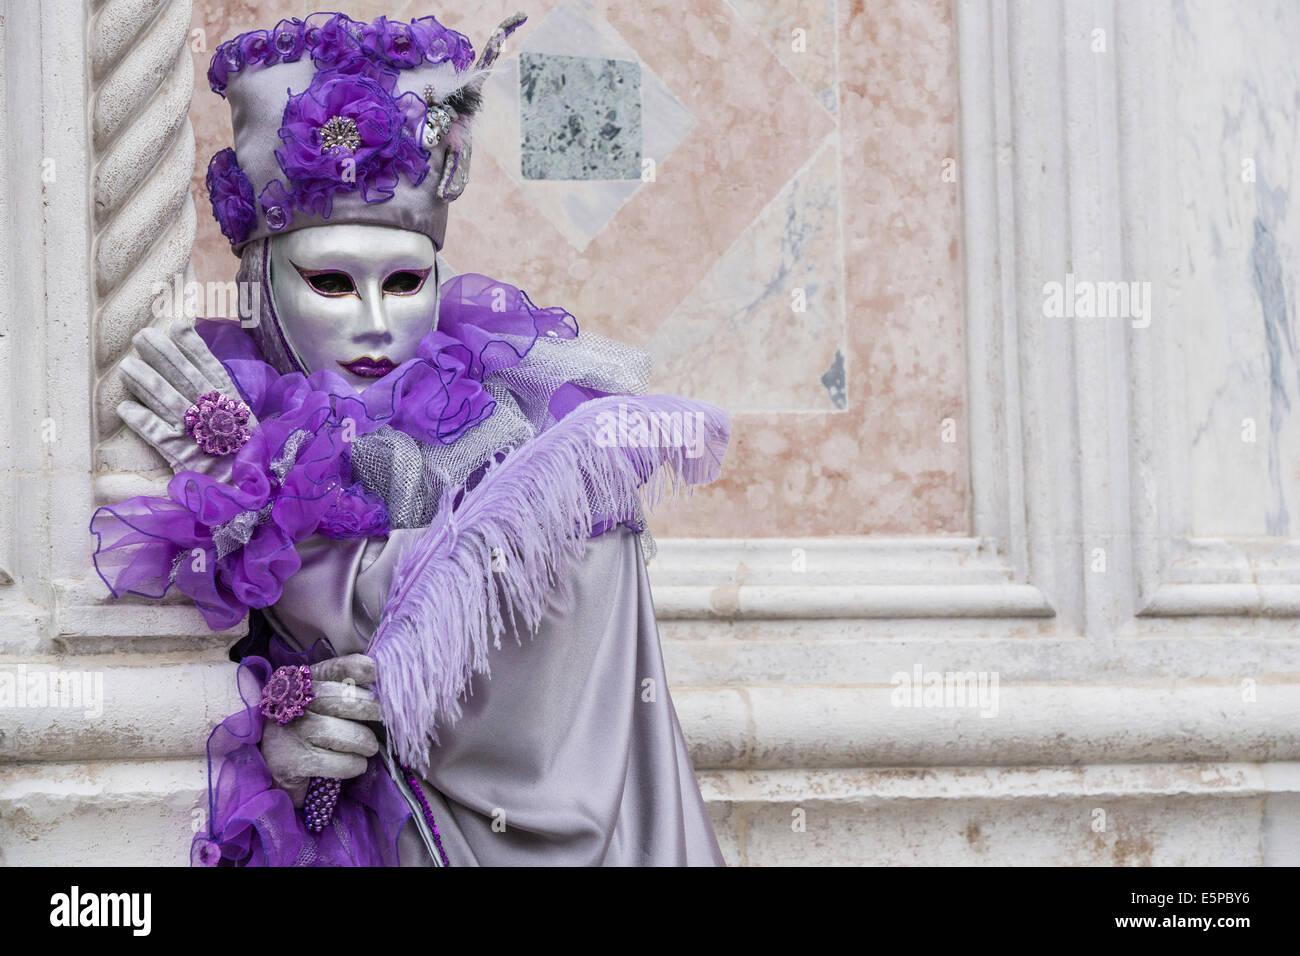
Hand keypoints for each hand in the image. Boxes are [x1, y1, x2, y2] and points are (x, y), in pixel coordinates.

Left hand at [117, 325, 255, 478]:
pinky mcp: (183, 457)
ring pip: (168, 401)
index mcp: (235, 406)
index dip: (193, 347)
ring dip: (145, 382)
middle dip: (163, 356)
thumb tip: (209, 384)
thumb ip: (229, 407)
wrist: (254, 496)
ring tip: (127, 366)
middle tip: (142, 337)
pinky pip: (158, 435)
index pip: (211, 369)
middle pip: (185, 379)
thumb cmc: (250, 461)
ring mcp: (199, 435)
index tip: (176, 326)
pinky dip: (141, 421)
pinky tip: (125, 408)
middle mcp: (217, 416)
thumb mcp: (248, 429)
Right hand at [260, 654, 381, 807]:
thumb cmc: (309, 732)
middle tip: (382, 718)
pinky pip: (337, 762)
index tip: (377, 673)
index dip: (358, 668)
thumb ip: (347, 690)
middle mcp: (291, 704)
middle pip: (341, 699)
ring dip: (364, 741)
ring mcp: (288, 734)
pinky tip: (355, 764)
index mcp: (302, 683)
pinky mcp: (290, 763)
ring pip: (339, 733)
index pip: (334, 668)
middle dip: (369, 709)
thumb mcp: (323, 705)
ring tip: (368, 747)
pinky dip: (353, 765)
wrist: (274, 772)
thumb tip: (386, 684)